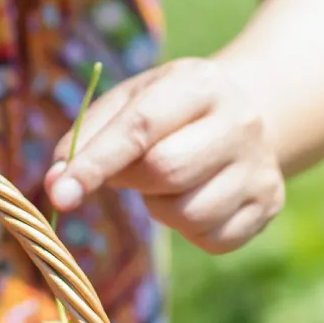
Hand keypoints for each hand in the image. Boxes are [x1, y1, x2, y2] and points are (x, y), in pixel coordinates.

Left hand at [44, 58, 284, 253]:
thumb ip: (87, 136)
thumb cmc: (172, 111)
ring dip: (161, 207)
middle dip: (133, 181)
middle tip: (130, 173)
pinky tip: (196, 199)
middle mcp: (241, 121)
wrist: (249, 118)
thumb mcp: (131, 101)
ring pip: (188, 213)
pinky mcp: (269, 204)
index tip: (59, 192)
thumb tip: (55, 183)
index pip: (141, 126)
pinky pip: (212, 239)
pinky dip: (190, 230)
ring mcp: (260, 165)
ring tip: (171, 182)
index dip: (95, 162)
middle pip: (166, 171)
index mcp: (201, 83)